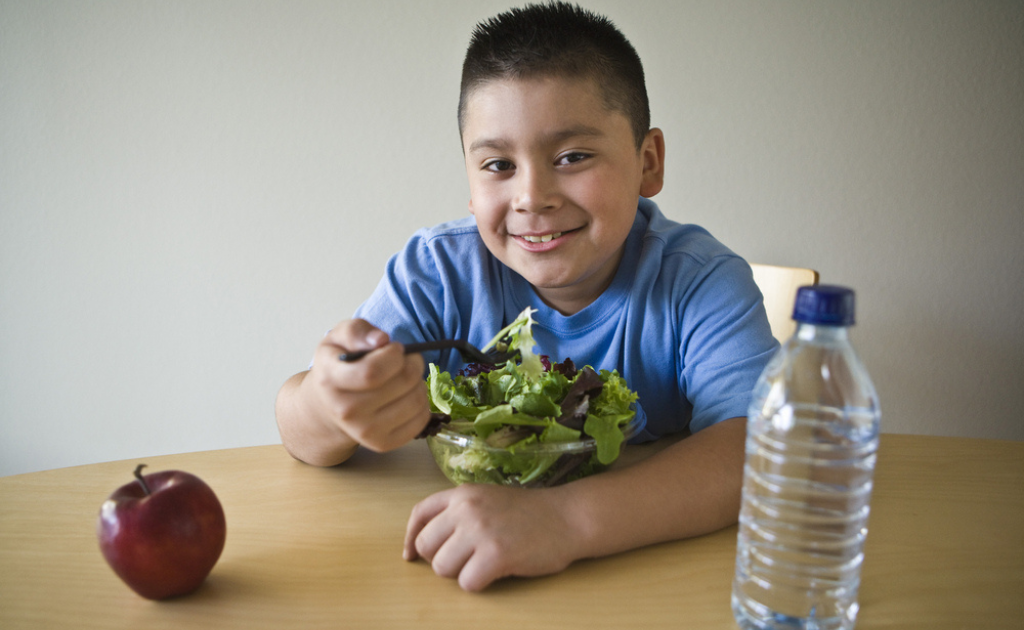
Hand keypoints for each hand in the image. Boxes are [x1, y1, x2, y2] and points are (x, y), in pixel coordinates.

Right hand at [302, 319, 429, 452]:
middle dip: (413, 363)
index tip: (395, 348)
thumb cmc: (337, 366)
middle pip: (402, 383)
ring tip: (405, 377)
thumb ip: (357, 331)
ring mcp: (364, 431)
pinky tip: (406, 395)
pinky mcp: (382, 444)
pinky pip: (421, 420)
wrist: (326, 406)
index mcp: (331, 380)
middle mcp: (346, 411)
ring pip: (415, 400)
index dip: (394, 355)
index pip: (373, 372)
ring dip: (419, 382)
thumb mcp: (337, 339)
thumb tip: (381, 340)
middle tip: (407, 359)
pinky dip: (422, 403)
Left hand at [403, 484, 576, 591]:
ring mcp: (480, 531)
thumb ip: (459, 512)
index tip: (410, 555)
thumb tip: (422, 544)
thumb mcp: (488, 498)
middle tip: (467, 559)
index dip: (411, 538)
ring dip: (460, 573)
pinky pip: (467, 583)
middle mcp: (466, 509)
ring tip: (484, 563)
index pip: (420, 514)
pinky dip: (479, 584)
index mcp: (462, 493)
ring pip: (442, 568)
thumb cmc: (529, 512)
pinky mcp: (496, 555)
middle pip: (426, 547)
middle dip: (442, 559)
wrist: (567, 517)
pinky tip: (497, 572)